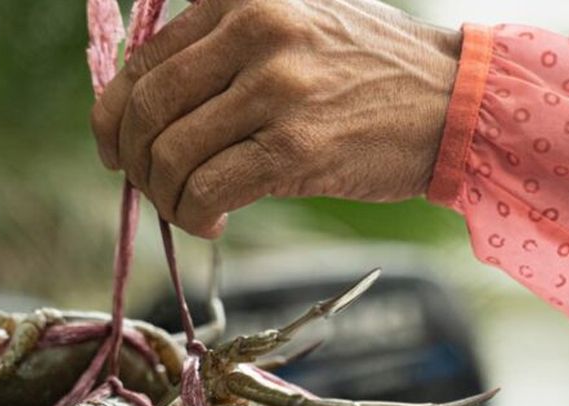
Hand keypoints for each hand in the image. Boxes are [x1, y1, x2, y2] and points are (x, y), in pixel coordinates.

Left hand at [90, 0, 461, 237]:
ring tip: (188, 209)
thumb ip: (225, 44)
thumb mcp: (296, 21)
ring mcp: (275, 90)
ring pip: (170, 156)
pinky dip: (195, 216)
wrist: (453, 100)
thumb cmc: (371, 69)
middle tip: (152, 187)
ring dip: (166, 197)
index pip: (144, 62)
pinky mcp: (296, 148)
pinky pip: (208, 191)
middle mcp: (254, 32)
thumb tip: (146, 103)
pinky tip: (212, 221)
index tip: (119, 150)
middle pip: (146, 110)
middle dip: (134, 162)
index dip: (115, 116)